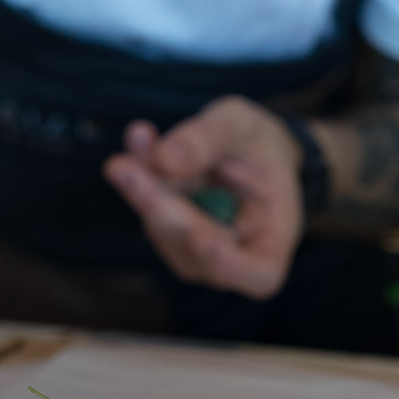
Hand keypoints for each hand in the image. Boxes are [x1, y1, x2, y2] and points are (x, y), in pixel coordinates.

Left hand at [102, 95, 303, 299]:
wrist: (244, 145)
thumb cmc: (256, 141)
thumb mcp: (242, 125)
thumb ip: (209, 140)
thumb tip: (165, 160)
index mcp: (273, 239)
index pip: (259, 274)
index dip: (229, 264)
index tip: (201, 238)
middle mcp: (234, 255)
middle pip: (194, 249)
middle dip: (161, 206)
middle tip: (125, 167)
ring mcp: (195, 251)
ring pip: (164, 230)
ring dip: (143, 187)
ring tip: (140, 138)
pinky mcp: (167, 231)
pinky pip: (149, 206)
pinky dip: (140, 172)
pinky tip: (140, 137)